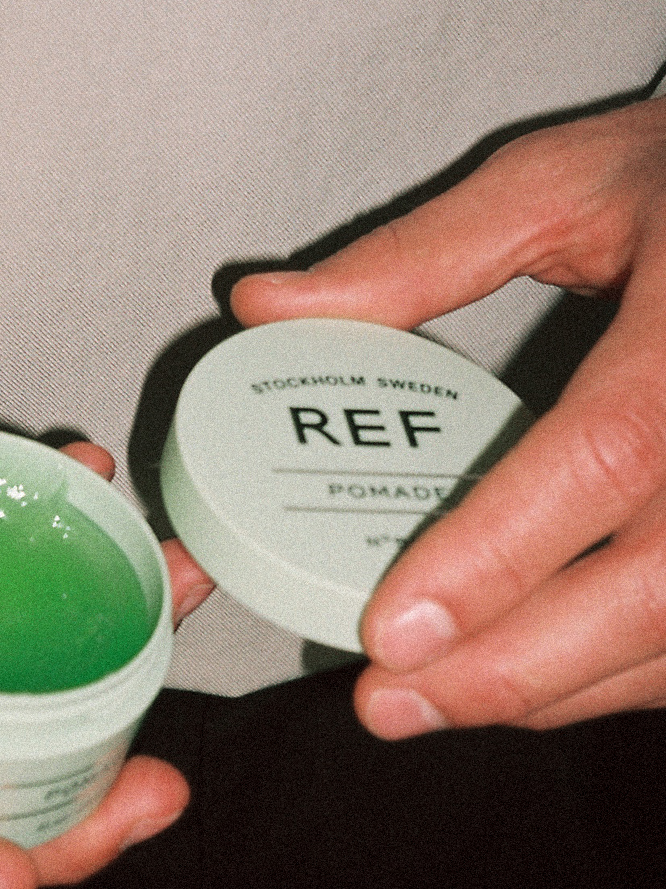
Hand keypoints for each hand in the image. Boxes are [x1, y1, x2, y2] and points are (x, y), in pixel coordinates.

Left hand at [231, 96, 665, 737]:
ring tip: (436, 701)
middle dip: (515, 668)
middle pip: (656, 584)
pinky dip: (614, 676)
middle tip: (389, 702)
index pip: (607, 452)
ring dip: (558, 689)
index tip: (392, 627)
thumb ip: (417, 254)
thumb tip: (262, 306)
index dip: (499, 551)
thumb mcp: (560, 186)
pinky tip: (530, 681)